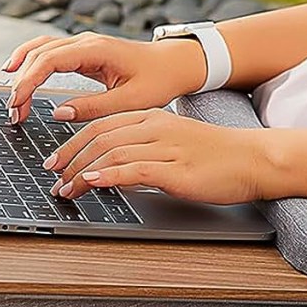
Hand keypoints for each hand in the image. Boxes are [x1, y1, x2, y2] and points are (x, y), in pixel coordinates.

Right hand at [2, 32, 205, 123]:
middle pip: (39, 54)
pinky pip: (50, 51)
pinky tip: (18, 72)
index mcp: (96, 49)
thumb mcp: (130, 101)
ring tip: (12, 98)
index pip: (49, 60)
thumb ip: (94, 107)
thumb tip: (58, 112)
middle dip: (21, 82)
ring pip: (41, 49)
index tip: (17, 104)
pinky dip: (31, 61)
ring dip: (22, 70)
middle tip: (14, 113)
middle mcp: (86, 42)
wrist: (176, 64)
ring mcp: (83, 44)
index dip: (28, 81)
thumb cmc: (159, 80)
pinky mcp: (84, 51)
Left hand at [42, 109, 269, 203]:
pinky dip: (109, 175)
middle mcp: (155, 128)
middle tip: (52, 175)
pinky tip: (94, 182)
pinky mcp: (176, 168)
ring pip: (112, 153)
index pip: (102, 125)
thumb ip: (145, 150)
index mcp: (152, 119)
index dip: (73, 142)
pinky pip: (135, 168)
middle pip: (99, 137)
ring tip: (67, 188)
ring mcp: (165, 147)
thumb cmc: (217, 156)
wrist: (254, 159)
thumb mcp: (174, 144)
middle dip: (70, 157)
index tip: (56, 160)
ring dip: (82, 172)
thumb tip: (115, 167)